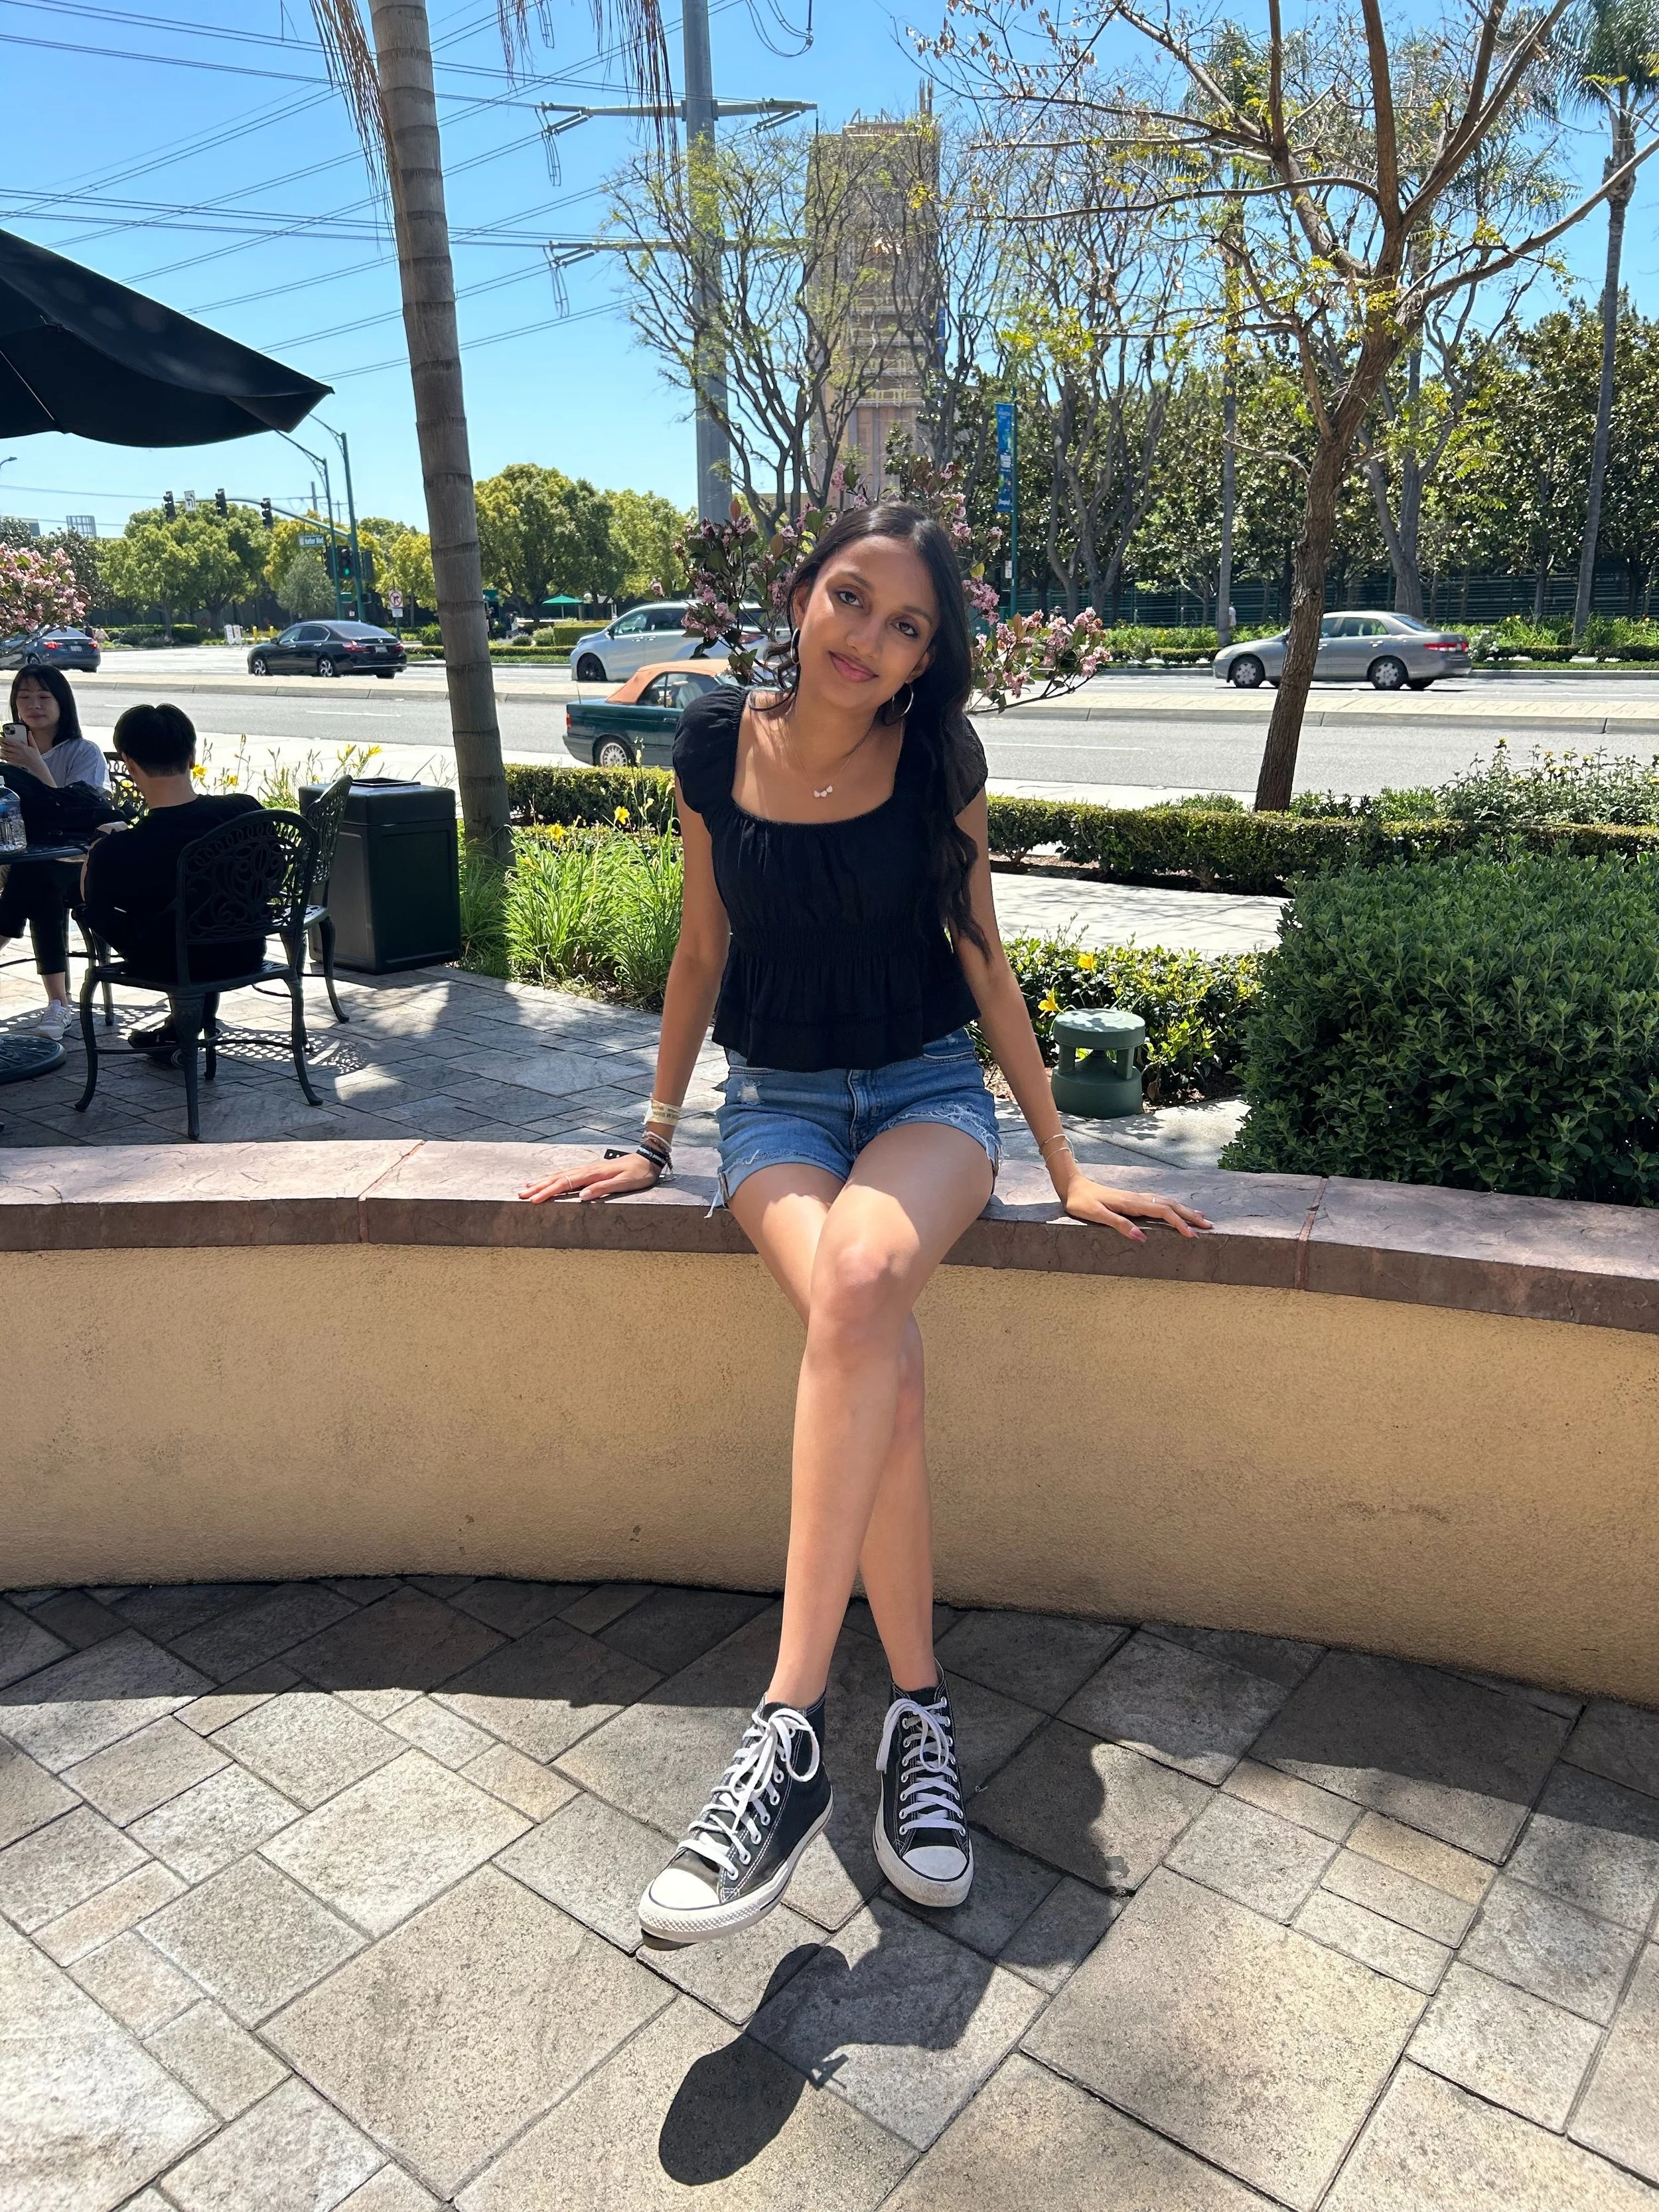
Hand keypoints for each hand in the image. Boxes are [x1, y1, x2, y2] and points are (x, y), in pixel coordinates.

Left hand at [1, 731, 49, 781]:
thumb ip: (31, 738)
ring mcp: (15, 757)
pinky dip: (4, 757)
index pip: (10, 742)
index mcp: (22, 747)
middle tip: (0, 742)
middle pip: (6, 747)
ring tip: (1, 748)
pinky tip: (3, 755)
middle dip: (1, 744)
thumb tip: (29, 732)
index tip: (3, 738)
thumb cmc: (35, 756)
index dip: (5, 739)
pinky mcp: (15, 762)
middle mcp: (17, 752)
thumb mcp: (34, 746)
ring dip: (2, 750)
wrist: (36, 766)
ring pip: (5, 753)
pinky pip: (7, 759)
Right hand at [519, 1149, 662, 1203]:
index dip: (548, 1192)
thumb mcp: (625, 1183)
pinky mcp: (591, 1170)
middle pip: (558, 1178)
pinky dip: (555, 1177)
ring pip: (561, 1175)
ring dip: (543, 1181)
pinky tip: (549, 1180)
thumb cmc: (639, 1174)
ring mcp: (588, 1168)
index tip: (533, 1200)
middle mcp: (587, 1169)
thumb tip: (582, 1196)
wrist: (648, 1158)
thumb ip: (603, 1189)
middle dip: (539, 1187)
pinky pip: (568, 1174)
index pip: (565, 1184)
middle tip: (521, 1194)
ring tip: (528, 1186)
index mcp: (593, 1174)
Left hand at [1062, 1174, 1212, 1241]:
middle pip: (1171, 1206)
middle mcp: (1138, 1198)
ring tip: (1200, 1218)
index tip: (1192, 1236)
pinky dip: (1172, 1207)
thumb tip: (1141, 1238)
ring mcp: (1136, 1197)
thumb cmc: (1081, 1203)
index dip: (1179, 1224)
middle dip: (1190, 1216)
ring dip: (1184, 1210)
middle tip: (1209, 1226)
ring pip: (1166, 1203)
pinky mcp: (1133, 1199)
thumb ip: (1118, 1225)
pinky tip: (1176, 1210)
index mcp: (1132, 1203)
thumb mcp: (1095, 1215)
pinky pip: (1159, 1202)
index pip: (1163, 1213)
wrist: (1072, 1186)